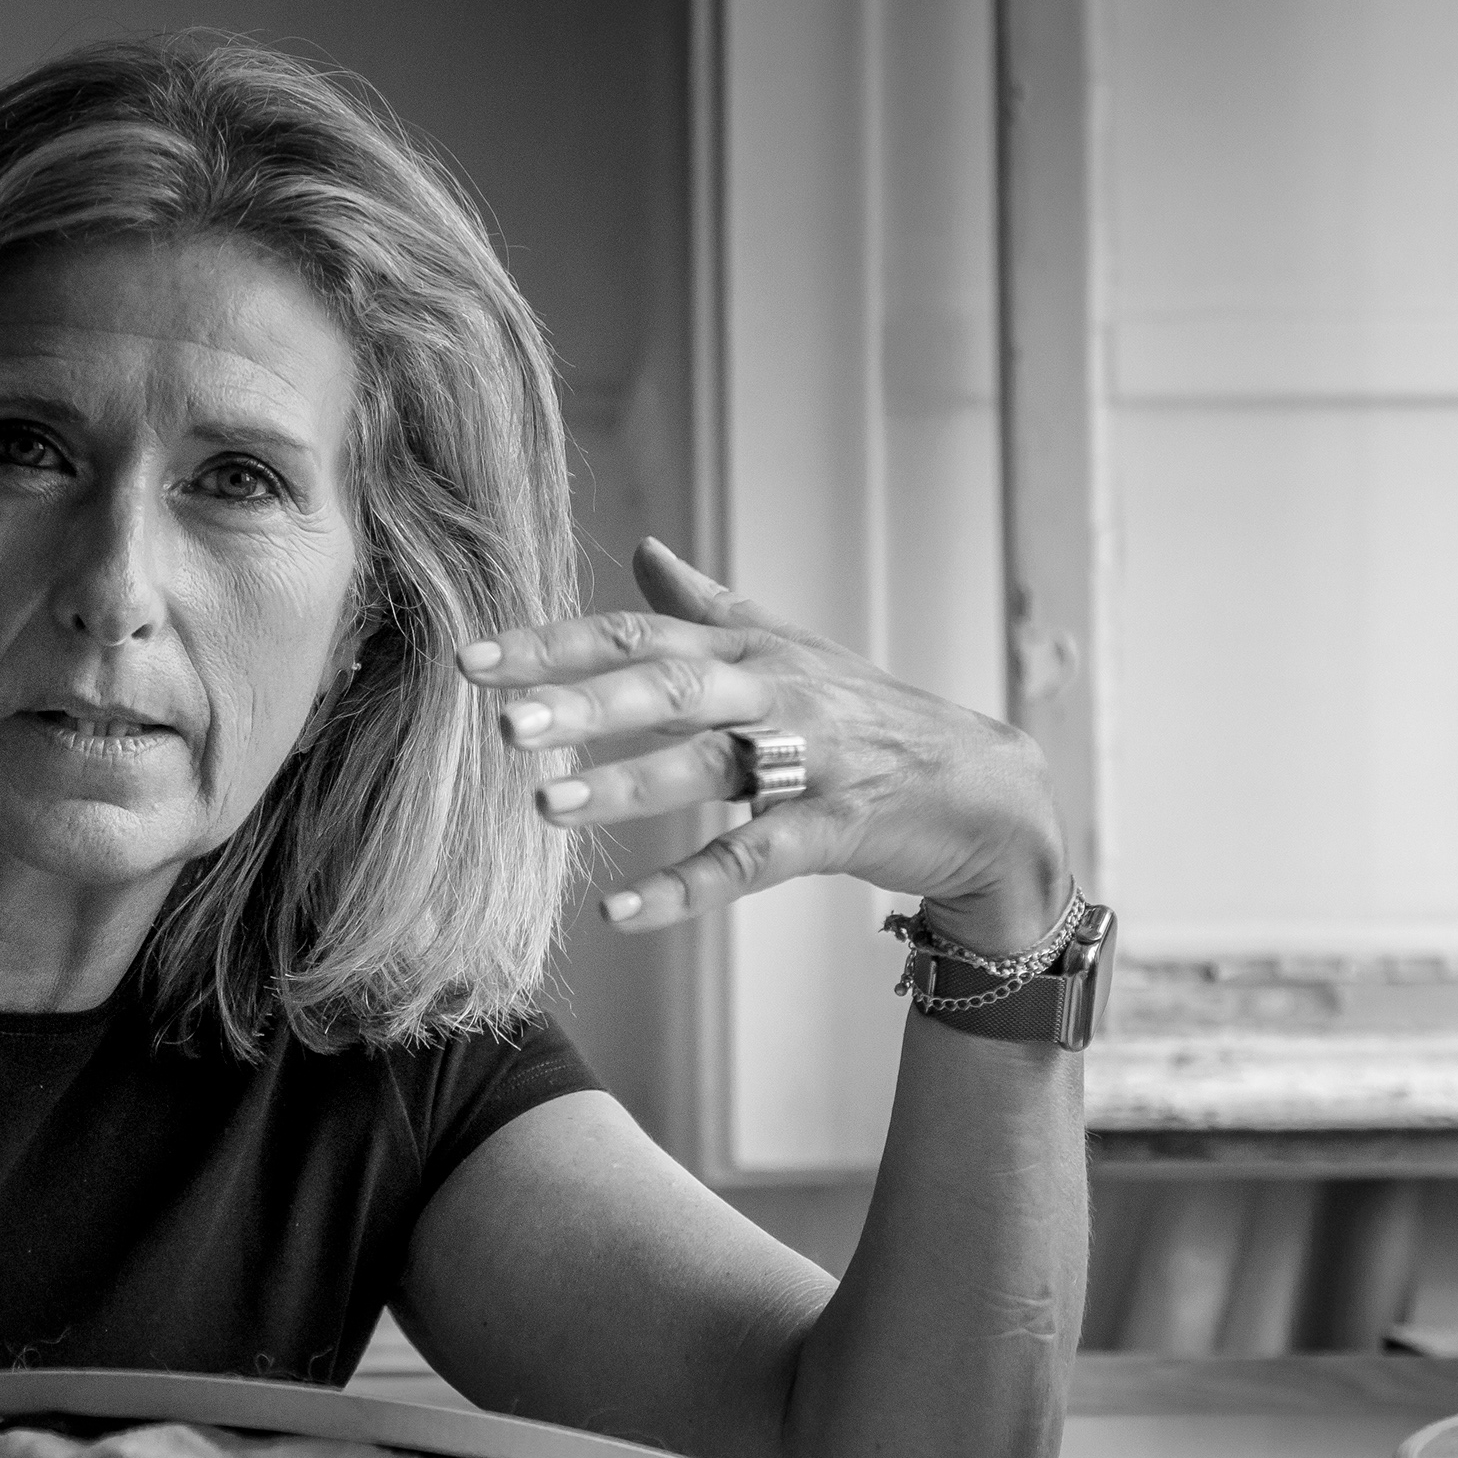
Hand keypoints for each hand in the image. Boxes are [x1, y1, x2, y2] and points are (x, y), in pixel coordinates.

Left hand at [458, 537, 1069, 948]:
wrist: (986, 791)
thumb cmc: (871, 717)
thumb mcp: (792, 649)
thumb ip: (711, 604)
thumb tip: (647, 547)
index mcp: (751, 649)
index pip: (638, 634)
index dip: (554, 646)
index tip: (471, 659)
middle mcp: (775, 691)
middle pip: (670, 685)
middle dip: (585, 702)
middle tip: (505, 724)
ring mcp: (810, 758)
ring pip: (707, 766)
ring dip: (624, 788)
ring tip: (544, 808)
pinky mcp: (837, 827)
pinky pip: (752, 858)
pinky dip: (684, 887)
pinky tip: (619, 910)